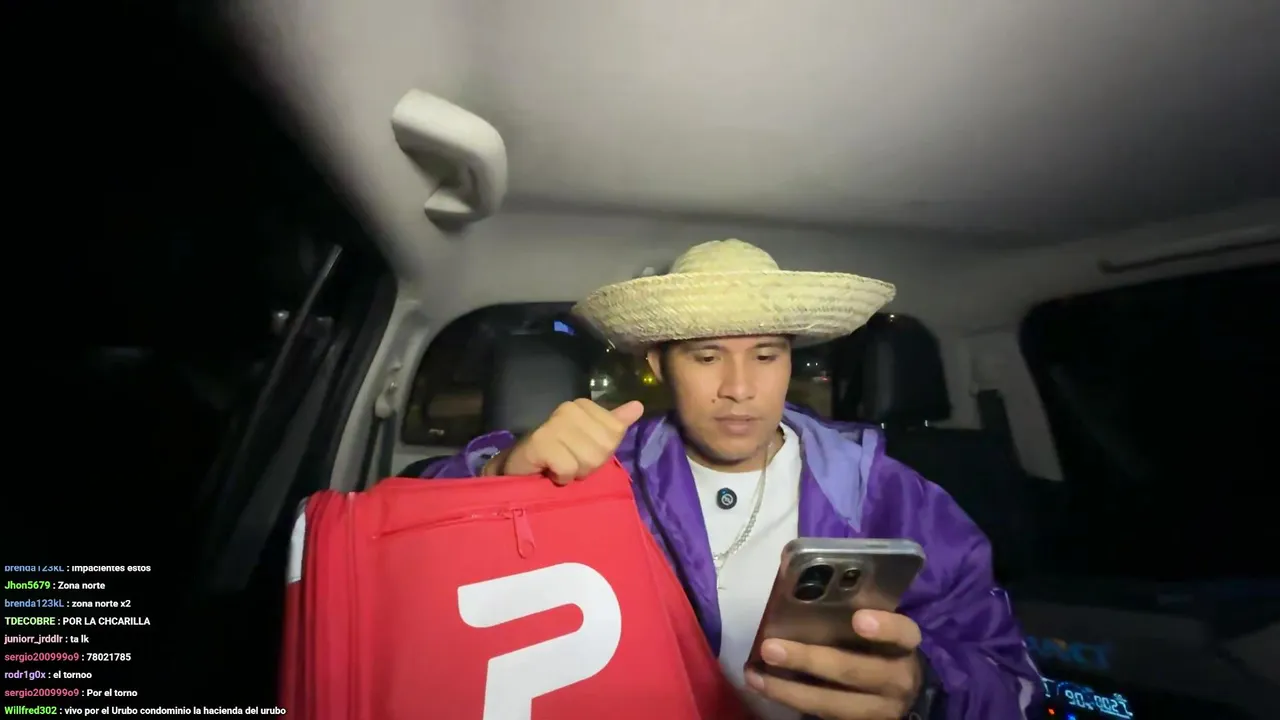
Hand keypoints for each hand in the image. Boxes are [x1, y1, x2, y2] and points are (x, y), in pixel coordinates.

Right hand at [485, 399, 644, 483]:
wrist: (519, 470)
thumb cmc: (558, 456)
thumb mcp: (591, 440)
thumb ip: (614, 424)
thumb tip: (639, 406)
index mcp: (583, 405)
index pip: (616, 433)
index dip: (602, 452)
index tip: (581, 452)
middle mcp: (568, 408)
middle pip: (604, 447)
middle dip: (589, 464)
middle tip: (570, 462)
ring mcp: (553, 423)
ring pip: (588, 458)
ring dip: (575, 472)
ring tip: (559, 466)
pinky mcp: (540, 441)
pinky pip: (568, 468)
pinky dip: (561, 477)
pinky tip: (549, 471)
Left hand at [745, 610, 924, 719]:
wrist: (904, 694)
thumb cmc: (882, 648)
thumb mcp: (880, 630)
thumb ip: (855, 613)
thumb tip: (801, 585)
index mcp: (904, 646)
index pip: (903, 633)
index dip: (884, 627)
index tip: (859, 619)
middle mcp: (897, 679)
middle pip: (855, 671)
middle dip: (810, 660)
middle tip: (771, 648)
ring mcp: (879, 709)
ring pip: (832, 703)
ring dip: (789, 690)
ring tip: (755, 676)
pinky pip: (822, 714)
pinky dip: (790, 700)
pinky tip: (764, 687)